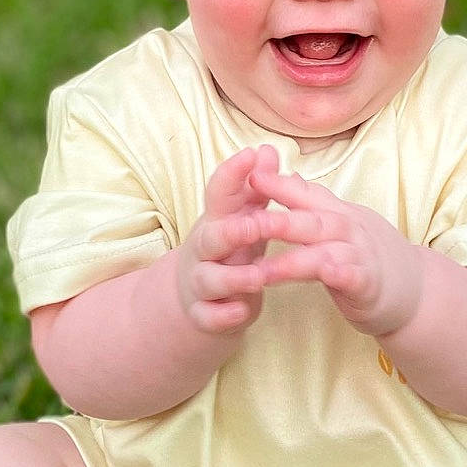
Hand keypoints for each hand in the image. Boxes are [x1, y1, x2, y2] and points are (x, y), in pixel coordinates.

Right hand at [174, 145, 284, 335]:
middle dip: (231, 231)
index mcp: (217, 222)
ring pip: (210, 280)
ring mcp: (200, 283)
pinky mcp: (203, 314)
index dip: (232, 174)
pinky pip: (210, 316)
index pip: (218, 194)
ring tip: (259, 277)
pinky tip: (242, 311)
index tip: (251, 155)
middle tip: (255, 225)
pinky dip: (225, 315)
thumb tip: (268, 150)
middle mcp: (203, 251)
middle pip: (210, 237)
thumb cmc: (230, 249)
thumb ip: (257, 188)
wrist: (199, 298)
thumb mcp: (243, 217)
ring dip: (234, 277)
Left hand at [246, 167, 424, 339]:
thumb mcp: (342, 223)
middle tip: (245, 225)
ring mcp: (360, 257)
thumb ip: (314, 203)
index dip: (278, 185)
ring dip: (294, 261)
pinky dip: (342, 274)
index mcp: (337, 214)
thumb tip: (288, 176)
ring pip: (324, 254)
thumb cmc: (369, 255)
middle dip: (278, 222)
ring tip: (263, 270)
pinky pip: (353, 277)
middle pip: (311, 222)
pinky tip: (326, 275)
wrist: (416, 289)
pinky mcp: (370, 285)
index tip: (249, 175)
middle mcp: (348, 230)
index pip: (305, 196)